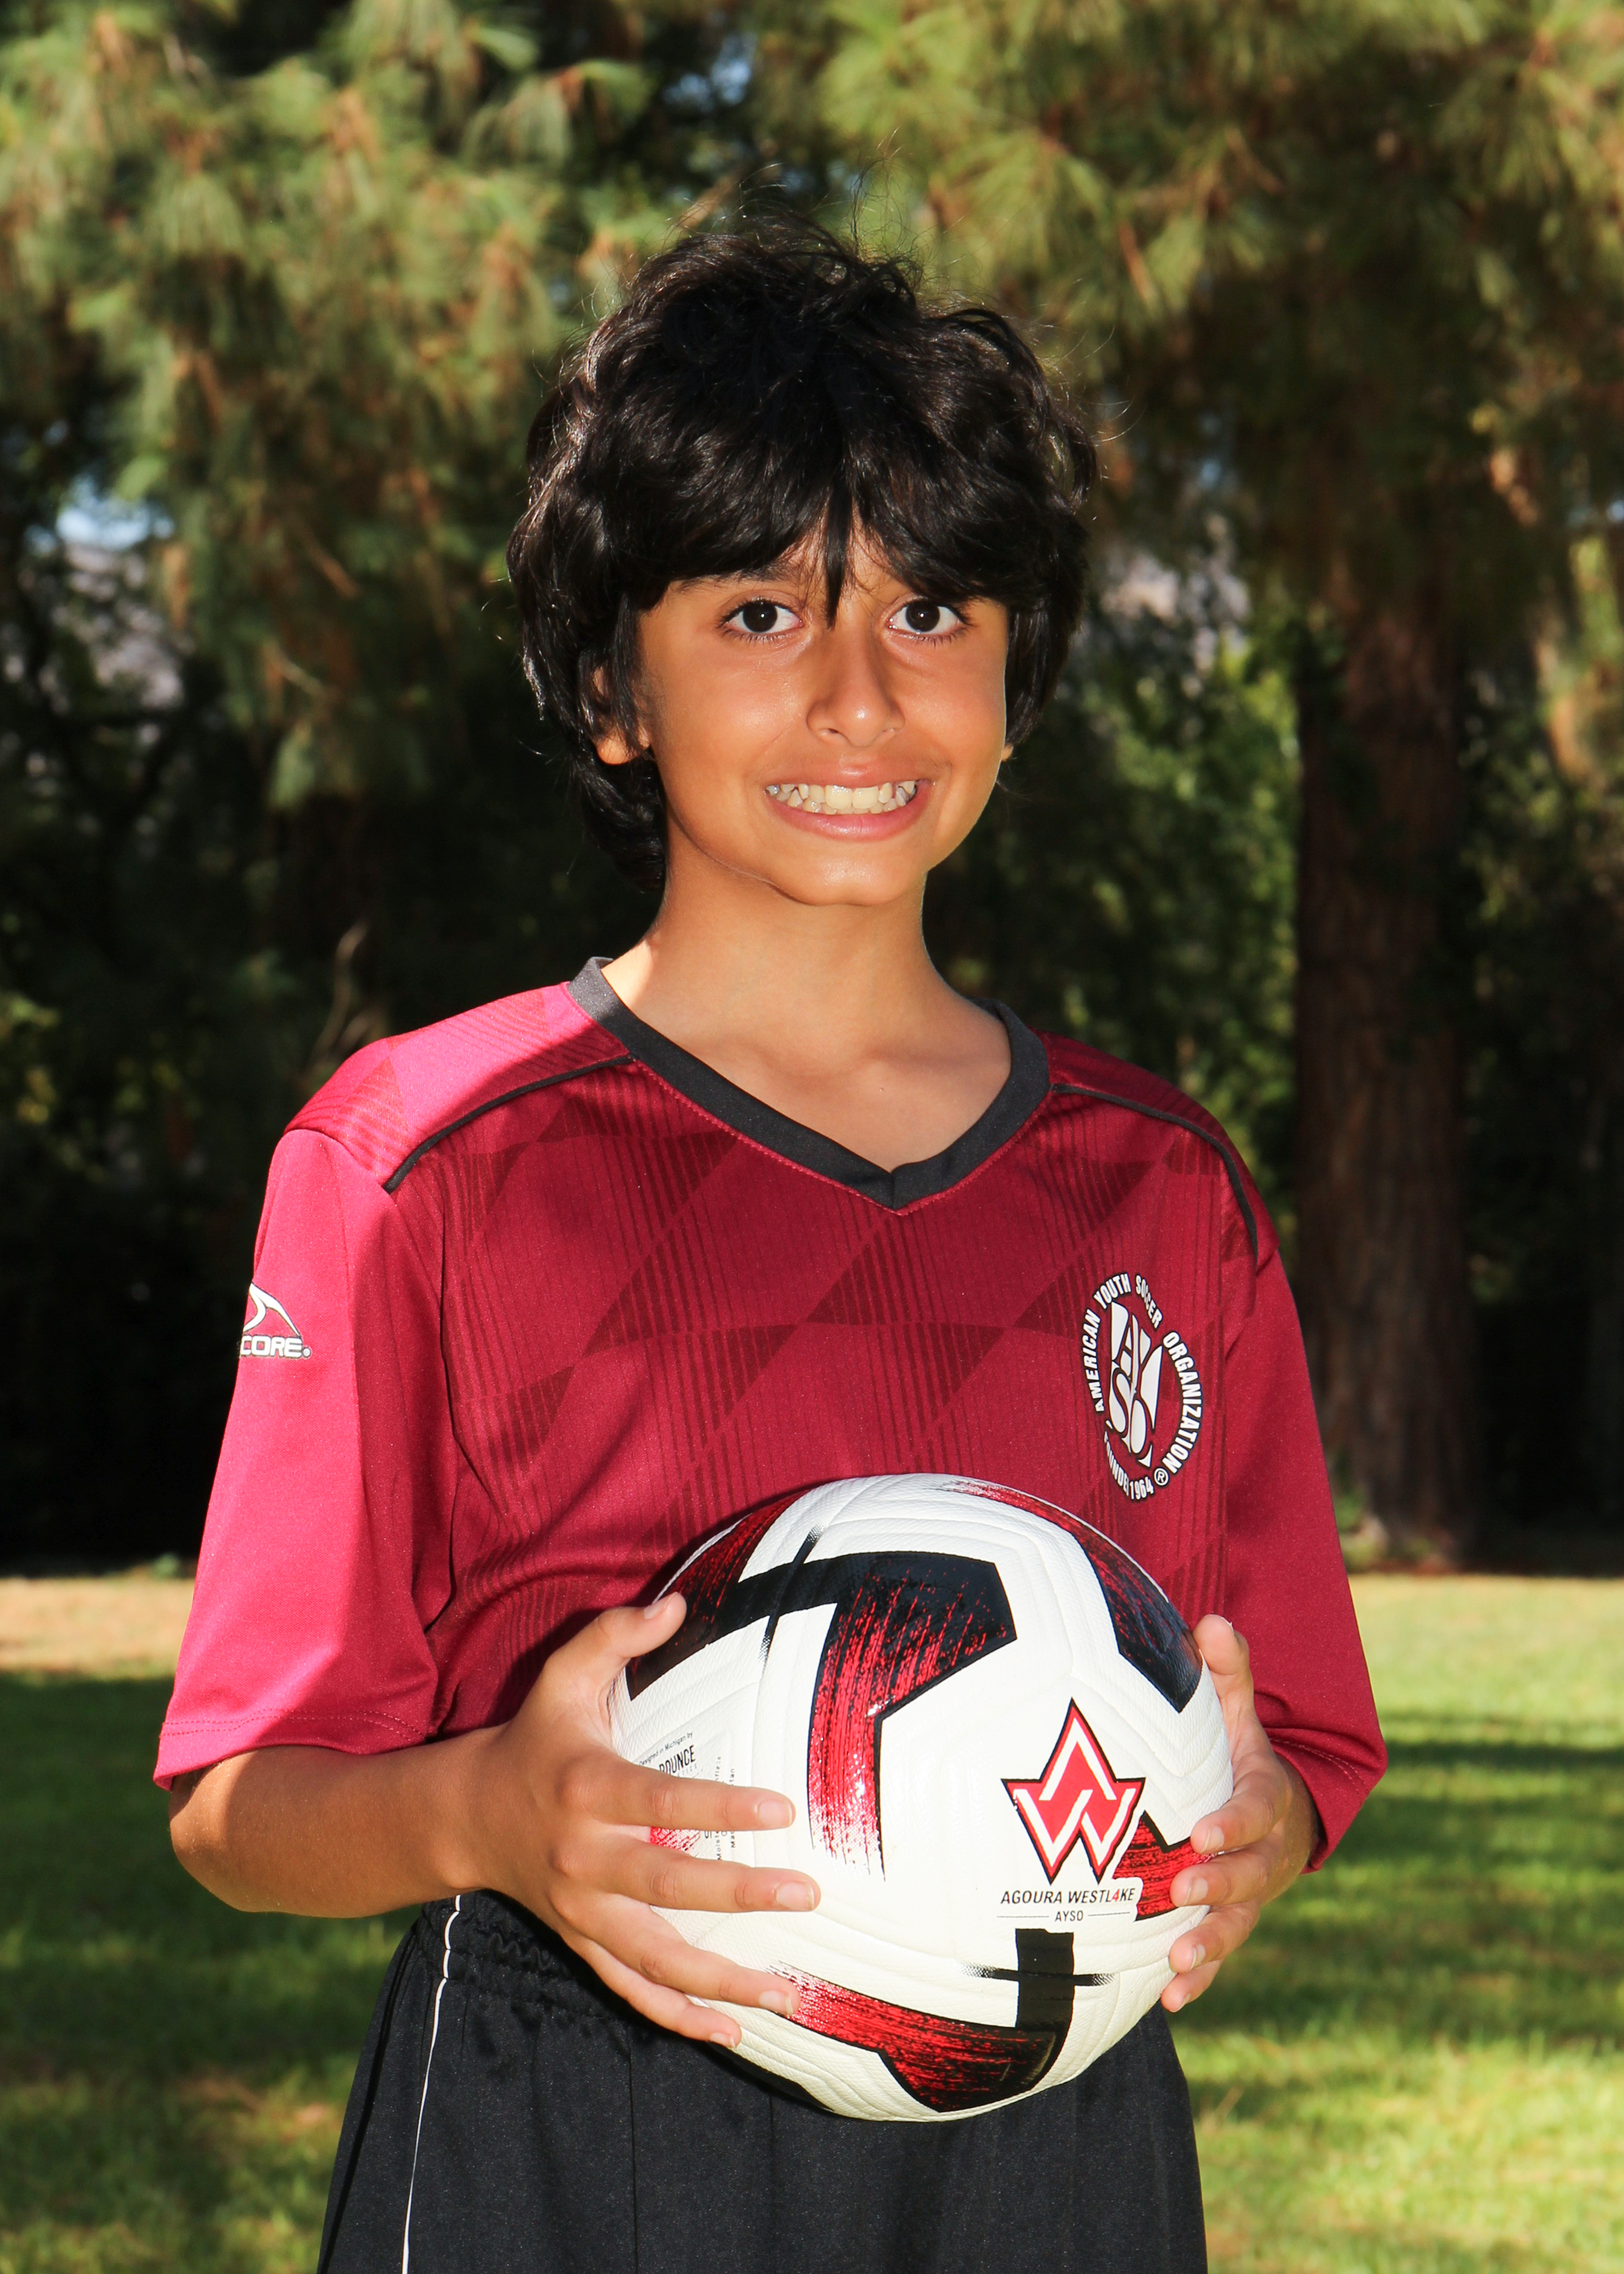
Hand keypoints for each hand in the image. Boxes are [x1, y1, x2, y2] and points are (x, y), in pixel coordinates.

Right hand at [467, 1595, 819, 2047]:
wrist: (465, 1814)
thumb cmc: (534, 1737)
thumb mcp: (561, 1676)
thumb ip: (614, 1634)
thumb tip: (677, 1601)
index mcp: (587, 1788)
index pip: (661, 1799)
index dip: (721, 1804)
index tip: (781, 1808)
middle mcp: (583, 1857)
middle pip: (667, 1884)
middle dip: (738, 1892)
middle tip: (804, 1894)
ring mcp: (582, 1910)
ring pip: (655, 1957)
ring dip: (721, 1980)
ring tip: (788, 1991)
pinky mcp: (583, 1941)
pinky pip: (633, 1988)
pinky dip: (680, 2015)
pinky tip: (735, 2030)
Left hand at [1160, 1615, 1317, 2012]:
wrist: (1280, 1813)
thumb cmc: (1239, 1754)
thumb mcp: (1237, 1711)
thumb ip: (1227, 1672)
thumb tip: (1211, 1621)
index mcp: (1266, 1798)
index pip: (1256, 1810)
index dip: (1233, 1823)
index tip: (1202, 1832)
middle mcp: (1265, 1854)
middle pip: (1251, 1877)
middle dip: (1221, 1887)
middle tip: (1182, 1892)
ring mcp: (1250, 1895)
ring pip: (1237, 1926)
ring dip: (1209, 1946)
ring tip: (1175, 1965)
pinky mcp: (1230, 1924)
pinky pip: (1218, 1958)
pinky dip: (1198, 1980)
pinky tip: (1168, 2001)